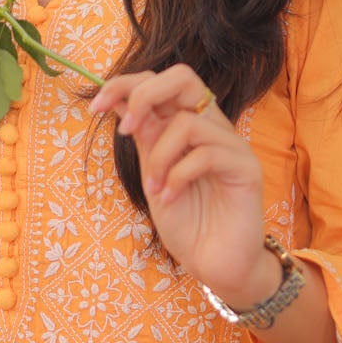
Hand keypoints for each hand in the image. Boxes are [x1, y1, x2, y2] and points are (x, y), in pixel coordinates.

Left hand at [89, 64, 272, 306]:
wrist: (214, 265)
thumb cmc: (187, 223)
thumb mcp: (152, 174)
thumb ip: (143, 136)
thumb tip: (114, 98)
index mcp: (187, 124)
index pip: (160, 81)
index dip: (125, 84)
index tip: (94, 107)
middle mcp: (211, 127)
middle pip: (183, 77)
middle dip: (144, 96)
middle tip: (127, 130)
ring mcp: (232, 145)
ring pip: (187, 122)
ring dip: (159, 157)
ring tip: (154, 189)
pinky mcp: (247, 168)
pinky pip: (206, 154)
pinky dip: (178, 176)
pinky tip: (171, 197)